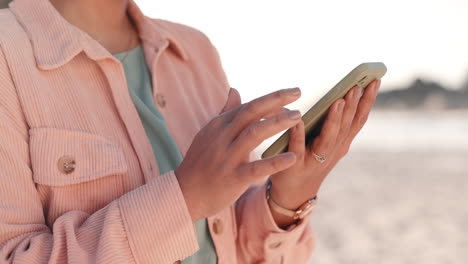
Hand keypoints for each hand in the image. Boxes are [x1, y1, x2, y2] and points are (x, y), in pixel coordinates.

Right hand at [175, 87, 303, 221]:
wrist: (184, 194)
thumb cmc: (200, 163)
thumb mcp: (209, 134)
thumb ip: (226, 112)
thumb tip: (235, 90)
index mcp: (218, 126)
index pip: (248, 107)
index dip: (270, 99)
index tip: (290, 94)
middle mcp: (222, 137)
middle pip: (251, 112)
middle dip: (276, 100)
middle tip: (297, 92)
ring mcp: (227, 157)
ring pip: (255, 133)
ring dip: (278, 122)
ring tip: (297, 117)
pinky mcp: (234, 178)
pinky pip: (258, 167)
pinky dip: (276, 161)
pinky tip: (292, 157)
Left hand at [269, 80, 380, 227]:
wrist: (294, 191)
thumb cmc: (310, 158)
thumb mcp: (327, 140)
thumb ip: (333, 121)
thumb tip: (339, 94)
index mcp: (342, 143)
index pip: (359, 120)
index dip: (368, 101)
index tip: (375, 80)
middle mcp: (332, 151)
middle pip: (346, 127)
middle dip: (353, 106)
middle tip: (357, 86)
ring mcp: (315, 159)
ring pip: (328, 139)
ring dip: (334, 120)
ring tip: (337, 101)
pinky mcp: (294, 164)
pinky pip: (297, 147)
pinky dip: (298, 133)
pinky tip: (298, 120)